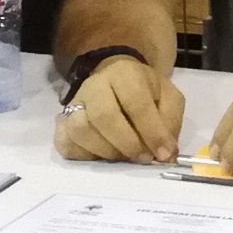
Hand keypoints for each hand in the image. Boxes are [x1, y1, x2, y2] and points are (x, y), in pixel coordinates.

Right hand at [55, 57, 186, 164]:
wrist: (116, 80)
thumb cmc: (146, 92)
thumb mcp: (168, 98)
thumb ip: (170, 122)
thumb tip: (166, 154)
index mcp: (125, 74)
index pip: (136, 103)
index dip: (151, 132)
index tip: (163, 153)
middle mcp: (95, 86)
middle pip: (103, 116)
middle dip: (127, 144)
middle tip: (143, 158)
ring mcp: (74, 103)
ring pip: (80, 130)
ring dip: (106, 151)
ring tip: (124, 157)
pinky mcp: (63, 122)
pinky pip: (65, 143)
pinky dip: (84, 155)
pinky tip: (102, 156)